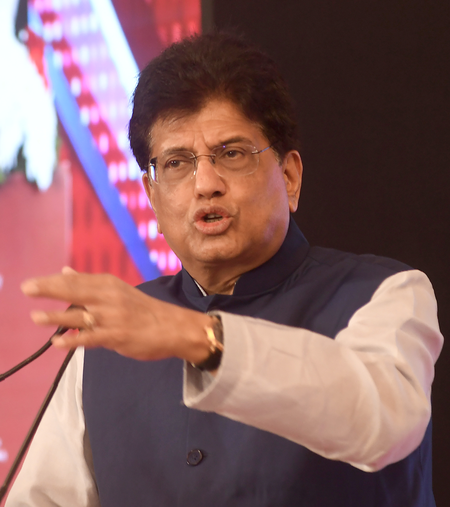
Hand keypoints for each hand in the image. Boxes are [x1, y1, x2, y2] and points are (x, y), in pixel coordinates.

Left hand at [21, 267, 213, 363]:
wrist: (173, 327)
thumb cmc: (144, 310)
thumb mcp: (119, 291)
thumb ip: (90, 284)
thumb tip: (65, 272)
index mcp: (109, 284)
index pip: (75, 280)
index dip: (51, 281)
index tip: (31, 283)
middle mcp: (109, 298)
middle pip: (74, 291)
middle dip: (48, 289)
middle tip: (26, 288)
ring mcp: (112, 317)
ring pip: (79, 315)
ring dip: (55, 316)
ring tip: (35, 316)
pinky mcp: (117, 336)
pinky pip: (90, 338)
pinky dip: (73, 340)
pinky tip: (57, 343)